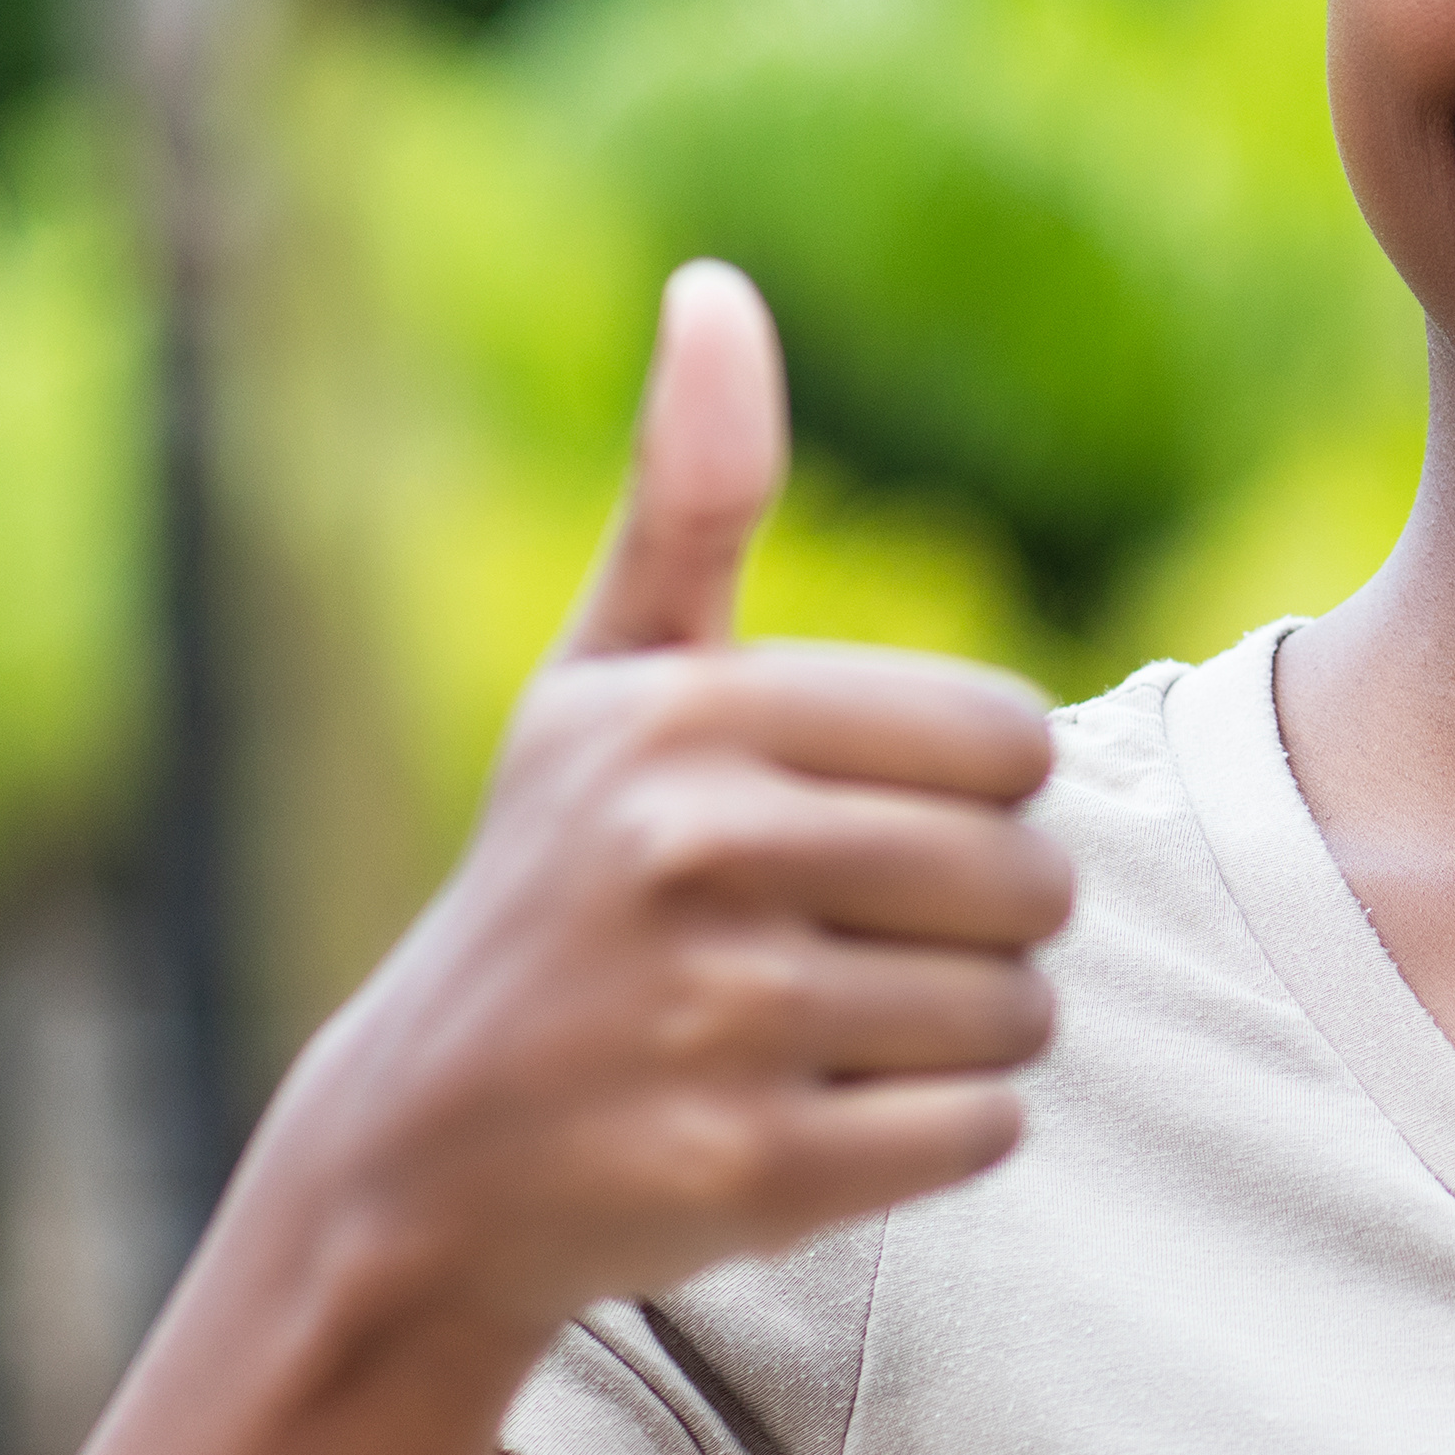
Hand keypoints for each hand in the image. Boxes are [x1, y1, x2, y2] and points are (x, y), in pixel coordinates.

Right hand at [244, 262, 1071, 1353]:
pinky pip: (985, 1131)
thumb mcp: (599, 684)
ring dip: (961, 1035)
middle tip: (851, 947)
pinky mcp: (746, 1168)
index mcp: (684, 715)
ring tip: (827, 1033)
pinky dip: (940, 1137)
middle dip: (978, 922)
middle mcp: (691, 851)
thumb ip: (687, 497)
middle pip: (1031, 876)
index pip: (1007, 735)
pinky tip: (824, 1118)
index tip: (864, 827)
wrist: (423, 1159)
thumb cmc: (558, 888)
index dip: (973, 793)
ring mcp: (714, 1017)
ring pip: (1019, 1011)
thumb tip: (714, 286)